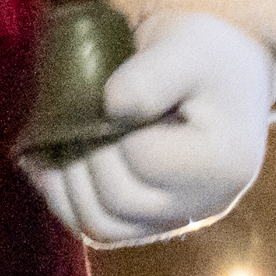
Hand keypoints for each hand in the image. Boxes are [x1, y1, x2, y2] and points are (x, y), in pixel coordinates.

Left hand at [26, 11, 275, 246]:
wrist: (226, 71)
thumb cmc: (208, 53)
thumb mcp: (188, 47)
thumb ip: (151, 76)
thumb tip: (110, 108)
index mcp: (222, 162)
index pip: (143, 161)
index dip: (110, 130)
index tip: (102, 95)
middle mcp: (206, 204)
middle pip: (120, 201)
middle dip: (82, 158)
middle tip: (67, 118)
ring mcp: (179, 218)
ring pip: (103, 227)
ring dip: (65, 187)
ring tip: (48, 145)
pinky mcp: (154, 221)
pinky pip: (102, 228)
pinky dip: (68, 200)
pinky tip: (49, 165)